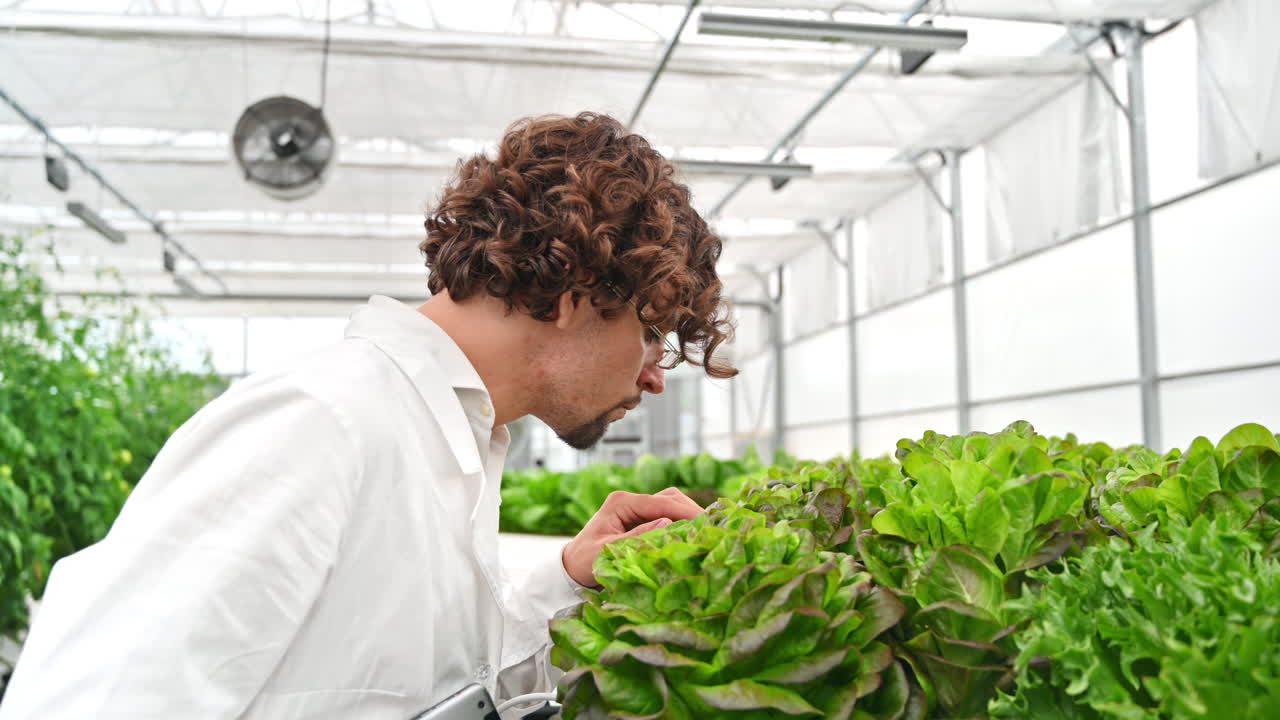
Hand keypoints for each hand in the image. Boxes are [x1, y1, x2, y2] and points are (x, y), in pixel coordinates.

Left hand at [562, 487, 704, 587]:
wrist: (572, 566)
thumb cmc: (585, 560)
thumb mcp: (608, 551)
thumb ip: (636, 537)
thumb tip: (667, 523)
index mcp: (621, 503)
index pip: (659, 501)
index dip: (684, 511)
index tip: (704, 521)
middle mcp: (630, 501)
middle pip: (669, 497)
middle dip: (690, 510)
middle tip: (710, 528)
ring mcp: (636, 509)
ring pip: (671, 503)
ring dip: (688, 515)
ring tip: (705, 531)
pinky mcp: (641, 518)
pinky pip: (667, 515)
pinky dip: (681, 522)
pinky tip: (692, 534)